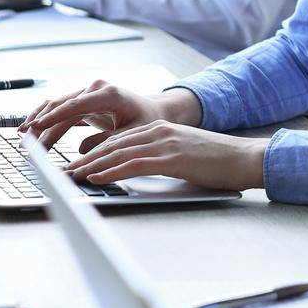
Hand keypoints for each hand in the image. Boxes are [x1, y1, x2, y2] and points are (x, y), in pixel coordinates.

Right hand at [19, 80, 200, 151]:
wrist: (153, 110)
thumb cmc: (146, 121)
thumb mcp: (132, 134)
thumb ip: (108, 142)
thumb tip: (82, 152)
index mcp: (108, 94)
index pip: (75, 105)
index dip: (54, 117)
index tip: (36, 128)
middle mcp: (95, 89)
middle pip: (61, 107)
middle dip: (42, 125)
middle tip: (27, 144)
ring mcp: (87, 93)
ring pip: (56, 106)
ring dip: (39, 121)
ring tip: (24, 138)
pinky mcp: (83, 101)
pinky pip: (60, 109)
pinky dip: (45, 118)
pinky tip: (31, 128)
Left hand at [63, 121, 269, 190]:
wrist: (245, 159)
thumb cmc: (217, 163)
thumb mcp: (183, 155)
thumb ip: (159, 157)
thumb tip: (136, 170)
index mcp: (160, 129)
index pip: (118, 139)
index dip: (92, 152)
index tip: (74, 163)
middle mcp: (159, 132)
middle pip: (112, 144)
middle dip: (83, 158)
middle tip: (61, 170)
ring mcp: (165, 143)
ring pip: (117, 153)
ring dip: (89, 165)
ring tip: (69, 175)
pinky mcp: (172, 157)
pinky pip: (133, 164)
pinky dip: (110, 171)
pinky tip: (94, 177)